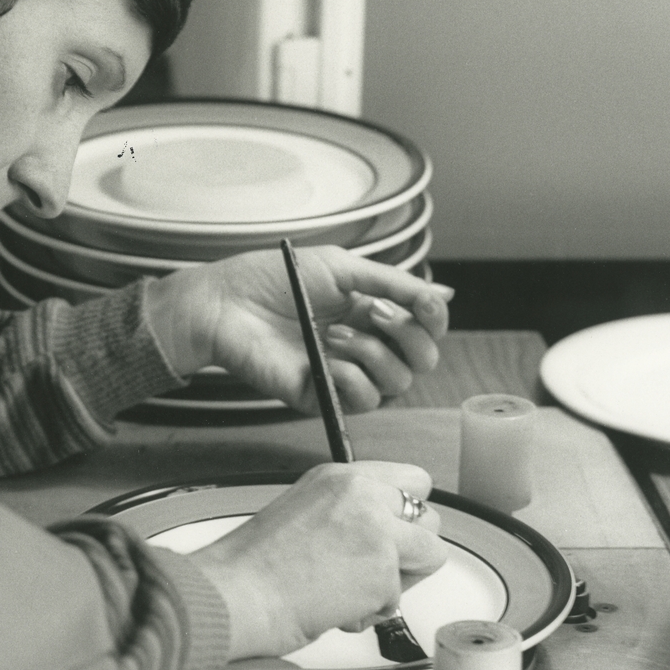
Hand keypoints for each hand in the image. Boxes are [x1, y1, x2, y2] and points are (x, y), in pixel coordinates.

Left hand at [144, 245, 452, 412]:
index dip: (433, 319)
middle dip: (408, 334)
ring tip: (332, 333)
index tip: (421, 303)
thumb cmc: (273, 279)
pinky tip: (327, 361)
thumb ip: (394, 282)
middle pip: (422, 358)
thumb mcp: (341, 268)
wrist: (226, 303)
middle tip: (371, 312)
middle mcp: (365, 344)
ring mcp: (344, 373)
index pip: (426, 327)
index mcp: (371, 312)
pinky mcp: (322, 396)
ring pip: (398, 382)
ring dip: (373, 352)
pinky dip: (353, 378)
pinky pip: (364, 400)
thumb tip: (444, 294)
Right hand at [188, 461, 447, 659]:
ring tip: (354, 590)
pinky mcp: (383, 569)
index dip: (405, 513)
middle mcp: (362, 494)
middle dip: (412, 548)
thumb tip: (382, 532)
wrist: (237, 593)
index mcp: (339, 477)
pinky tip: (339, 607)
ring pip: (430, 555)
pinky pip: (400, 598)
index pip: (410, 480)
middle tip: (375, 567)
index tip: (391, 532)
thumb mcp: (304, 510)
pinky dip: (374, 610)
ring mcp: (377, 530)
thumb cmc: (256, 566)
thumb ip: (347, 512)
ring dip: (399, 580)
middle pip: (429, 516)